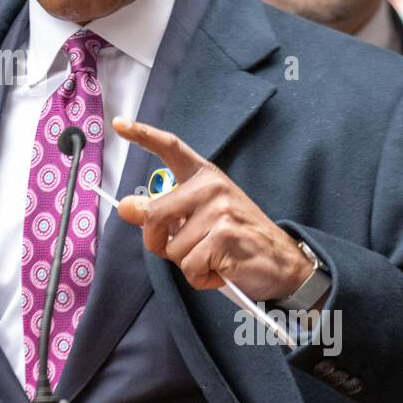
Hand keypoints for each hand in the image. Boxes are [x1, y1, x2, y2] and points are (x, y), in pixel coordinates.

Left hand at [112, 117, 314, 302]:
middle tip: (182, 251)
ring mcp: (220, 210)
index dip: (143, 135)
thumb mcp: (198, 222)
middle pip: (154, 215)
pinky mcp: (225, 236)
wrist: (283, 264)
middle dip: (157, 243)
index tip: (119, 124)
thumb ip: (163, 213)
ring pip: (172, 247)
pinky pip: (190, 266)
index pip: (171, 149)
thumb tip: (127, 207)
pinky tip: (220, 271)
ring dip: (187, 264)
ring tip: (213, 259)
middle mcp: (212, 187)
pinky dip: (200, 278)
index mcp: (205, 177)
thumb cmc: (238, 242)